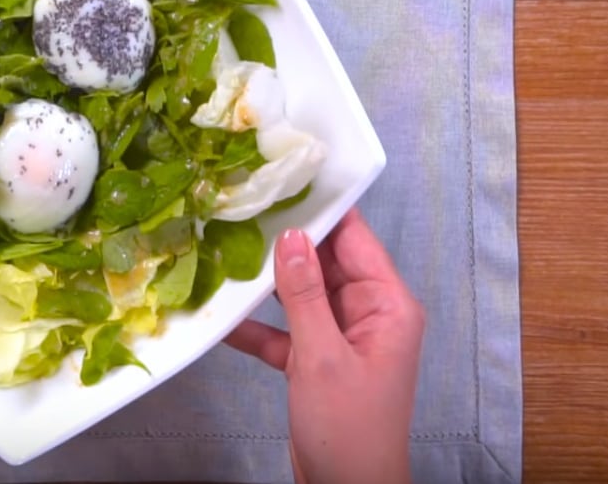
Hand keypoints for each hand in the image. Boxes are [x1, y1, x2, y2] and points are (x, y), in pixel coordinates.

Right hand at [225, 208, 424, 483]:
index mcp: (387, 305)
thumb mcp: (322, 356)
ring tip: (222, 250)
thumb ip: (304, 295)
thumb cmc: (350, 429)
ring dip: (265, 283)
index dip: (322, 209)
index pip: (355, 240)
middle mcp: (367, 314)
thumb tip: (291, 237)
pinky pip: (284, 331)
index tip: (285, 178)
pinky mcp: (315, 362)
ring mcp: (341, 338)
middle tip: (239, 209)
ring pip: (300, 295)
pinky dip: (256, 326)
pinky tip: (221, 315)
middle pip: (324, 262)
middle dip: (285, 242)